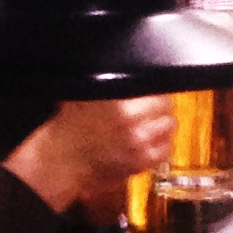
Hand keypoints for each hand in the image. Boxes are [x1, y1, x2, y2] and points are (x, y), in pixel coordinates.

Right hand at [7, 96, 175, 220]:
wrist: (63, 158)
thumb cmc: (70, 126)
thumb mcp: (87, 91)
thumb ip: (113, 80)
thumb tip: (134, 70)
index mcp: (118, 101)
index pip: (157, 88)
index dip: (153, 89)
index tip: (148, 91)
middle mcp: (132, 121)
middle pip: (166, 106)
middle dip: (157, 105)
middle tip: (147, 106)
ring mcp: (139, 143)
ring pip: (169, 125)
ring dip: (160, 122)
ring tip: (146, 122)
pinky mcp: (141, 162)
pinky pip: (165, 148)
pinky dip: (159, 143)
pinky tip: (146, 140)